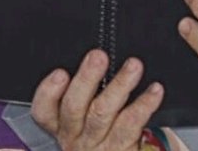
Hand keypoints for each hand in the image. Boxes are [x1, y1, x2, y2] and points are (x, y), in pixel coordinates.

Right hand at [31, 49, 163, 149]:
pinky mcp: (121, 150)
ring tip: (133, 66)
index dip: (48, 92)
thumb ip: (83, 88)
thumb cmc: (101, 132)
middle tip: (99, 56)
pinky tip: (154, 90)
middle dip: (86, 79)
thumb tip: (93, 55)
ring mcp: (98, 146)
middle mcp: (75, 136)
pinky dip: (145, 104)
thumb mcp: (83, 115)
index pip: (43, 110)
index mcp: (61, 124)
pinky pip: (132, 126)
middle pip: (74, 108)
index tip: (61, 73)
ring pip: (104, 113)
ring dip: (119, 86)